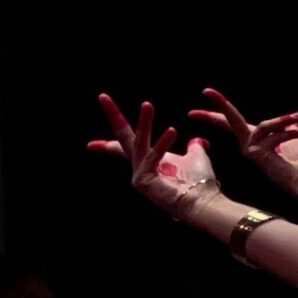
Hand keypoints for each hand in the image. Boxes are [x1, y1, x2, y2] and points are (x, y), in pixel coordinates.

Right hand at [88, 94, 206, 214]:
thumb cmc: (200, 183)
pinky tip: (172, 130)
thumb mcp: (195, 158)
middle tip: (102, 96)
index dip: (111, 136)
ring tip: (147, 104)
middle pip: (123, 137)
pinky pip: (153, 156)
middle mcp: (140, 166)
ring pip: (138, 142)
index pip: (125, 144)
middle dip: (113, 115)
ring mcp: (139, 175)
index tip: (94, 131)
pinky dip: (163, 143)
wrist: (203, 202)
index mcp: (149, 160)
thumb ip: (194, 147)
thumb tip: (197, 140)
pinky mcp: (142, 181)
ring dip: (144, 122)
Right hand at [189, 88, 297, 193]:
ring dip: (282, 120)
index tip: (206, 92)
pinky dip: (291, 133)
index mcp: (255, 140)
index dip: (221, 109)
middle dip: (221, 103)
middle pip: (231, 120)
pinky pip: (274, 135)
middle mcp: (248, 145)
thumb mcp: (294, 140)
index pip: (234, 122)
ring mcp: (250, 150)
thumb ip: (289, 130)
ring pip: (263, 126)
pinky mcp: (256, 153)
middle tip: (207, 90)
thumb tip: (293, 122)